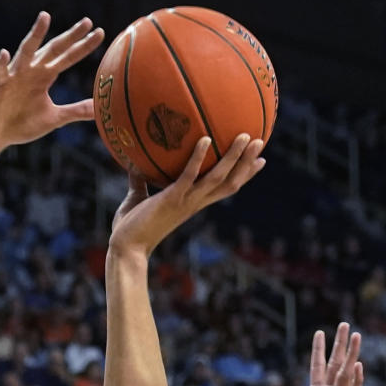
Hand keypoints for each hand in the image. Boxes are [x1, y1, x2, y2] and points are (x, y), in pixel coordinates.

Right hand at [0, 12, 103, 147]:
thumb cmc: (22, 124)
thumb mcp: (54, 118)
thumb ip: (75, 110)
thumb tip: (99, 109)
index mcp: (45, 75)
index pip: (67, 57)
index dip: (83, 46)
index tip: (100, 33)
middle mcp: (31, 69)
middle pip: (53, 48)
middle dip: (69, 36)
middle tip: (87, 21)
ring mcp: (14, 75)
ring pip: (26, 51)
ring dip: (35, 35)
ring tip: (45, 17)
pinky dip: (1, 64)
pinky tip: (4, 54)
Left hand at [108, 135, 264, 256]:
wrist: (125, 248)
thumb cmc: (130, 228)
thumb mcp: (136, 199)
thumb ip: (139, 182)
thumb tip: (133, 164)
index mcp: (191, 203)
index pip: (223, 188)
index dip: (243, 175)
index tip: (260, 161)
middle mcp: (194, 203)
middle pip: (229, 182)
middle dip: (247, 164)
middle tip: (260, 142)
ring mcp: (185, 201)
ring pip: (218, 178)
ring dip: (233, 158)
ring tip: (245, 136)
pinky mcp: (172, 199)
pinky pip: (189, 175)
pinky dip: (198, 158)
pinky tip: (205, 139)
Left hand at [274, 324, 362, 385]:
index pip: (317, 370)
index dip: (318, 352)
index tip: (319, 333)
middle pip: (335, 367)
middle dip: (340, 346)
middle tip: (345, 325)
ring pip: (345, 376)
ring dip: (351, 356)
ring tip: (356, 336)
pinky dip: (355, 382)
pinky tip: (358, 366)